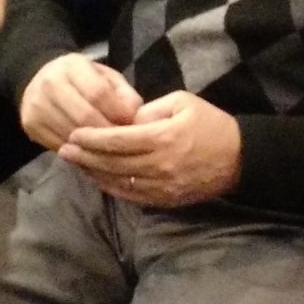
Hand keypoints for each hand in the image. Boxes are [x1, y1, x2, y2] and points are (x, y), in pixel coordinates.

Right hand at [17, 50, 142, 151]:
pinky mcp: (30, 125)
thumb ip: (123, 94)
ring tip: (111, 154)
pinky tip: (92, 156)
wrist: (39, 77)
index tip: (131, 125)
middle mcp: (49, 84)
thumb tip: (135, 117)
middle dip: (107, 134)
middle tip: (123, 145)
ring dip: (94, 148)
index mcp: (72, 66)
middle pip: (84, 117)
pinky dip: (78, 154)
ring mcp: (36, 105)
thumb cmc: (82, 79)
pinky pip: (59, 145)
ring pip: (71, 135)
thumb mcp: (105, 77)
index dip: (117, 112)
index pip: (97, 93)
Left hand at [59, 91, 241, 207]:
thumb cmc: (210, 124)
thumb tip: (124, 121)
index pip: (117, 140)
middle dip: (85, 157)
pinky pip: (131, 196)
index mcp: (163, 138)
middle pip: (112, 163)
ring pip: (118, 182)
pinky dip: (111, 187)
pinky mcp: (165, 200)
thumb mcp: (182, 102)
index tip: (74, 134)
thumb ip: (150, 109)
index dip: (92, 139)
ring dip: (93, 173)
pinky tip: (98, 178)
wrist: (240, 159)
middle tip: (63, 150)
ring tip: (75, 164)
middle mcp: (159, 165)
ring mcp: (162, 187)